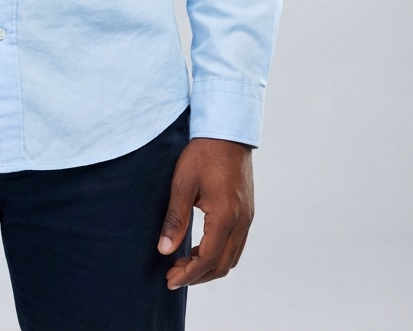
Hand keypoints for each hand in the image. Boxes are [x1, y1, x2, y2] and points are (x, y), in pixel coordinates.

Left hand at [157, 137, 253, 288]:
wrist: (227, 131)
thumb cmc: (203, 153)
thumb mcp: (183, 183)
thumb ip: (175, 219)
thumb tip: (164, 250)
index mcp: (225, 216)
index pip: (208, 260)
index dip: (188, 275)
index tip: (169, 280)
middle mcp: (242, 221)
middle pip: (223, 265)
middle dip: (198, 276)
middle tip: (173, 275)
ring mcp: (248, 217)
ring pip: (232, 257)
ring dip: (209, 267)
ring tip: (184, 264)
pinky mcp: (248, 212)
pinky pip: (237, 244)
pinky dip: (220, 254)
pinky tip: (201, 248)